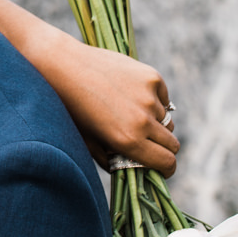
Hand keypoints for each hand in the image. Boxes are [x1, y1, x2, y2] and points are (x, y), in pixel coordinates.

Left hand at [64, 47, 178, 175]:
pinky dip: (154, 100)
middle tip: (148, 143)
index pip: (167, 161)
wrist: (64, 67)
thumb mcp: (88, 142)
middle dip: (163, 148)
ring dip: (156, 122)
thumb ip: (111, 160)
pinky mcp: (151, 77)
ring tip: (130, 113)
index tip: (162, 167)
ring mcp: (149, 96)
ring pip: (166, 120)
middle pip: (172, 143)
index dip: (167, 168)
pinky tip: (131, 94)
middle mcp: (143, 120)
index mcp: (128, 140)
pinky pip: (163, 98)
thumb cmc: (71, 108)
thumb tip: (131, 170)